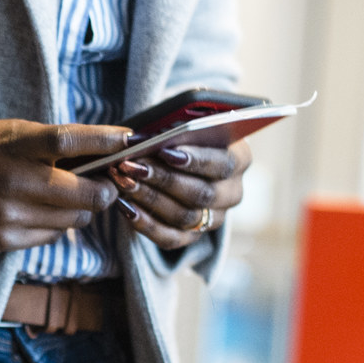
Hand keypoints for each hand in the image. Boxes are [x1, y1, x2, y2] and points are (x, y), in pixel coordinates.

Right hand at [0, 119, 130, 251]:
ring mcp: (8, 215)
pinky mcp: (0, 240)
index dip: (109, 142)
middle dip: (105, 189)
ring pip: (71, 220)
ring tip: (72, 198)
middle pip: (86, 192)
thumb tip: (91, 151)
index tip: (132, 141)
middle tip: (108, 183)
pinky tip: (43, 214)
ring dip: (80, 210)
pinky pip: (47, 238)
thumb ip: (41, 143)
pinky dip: (54, 227)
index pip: (74, 140)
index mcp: (14, 143)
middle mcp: (15, 180)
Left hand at [108, 137, 251, 251]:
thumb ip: (173, 128)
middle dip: (164, 179)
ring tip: (124, 182)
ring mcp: (214, 218)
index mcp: (239, 159)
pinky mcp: (193, 237)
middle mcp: (232, 192)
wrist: (177, 160)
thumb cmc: (179, 135)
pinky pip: (170, 238)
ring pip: (184, 216)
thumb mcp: (182, 124)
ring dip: (150, 199)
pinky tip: (125, 207)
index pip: (223, 163)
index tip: (164, 152)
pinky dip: (145, 224)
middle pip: (202, 193)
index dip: (195, 160)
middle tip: (132, 166)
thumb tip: (147, 138)